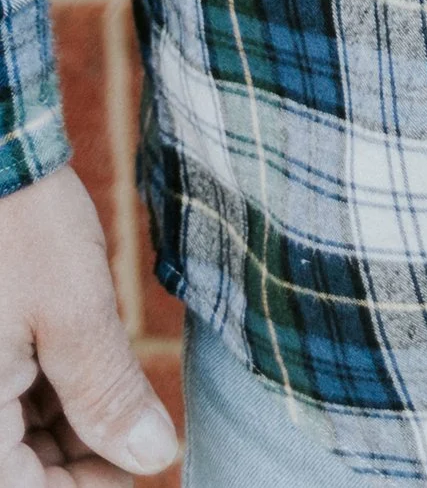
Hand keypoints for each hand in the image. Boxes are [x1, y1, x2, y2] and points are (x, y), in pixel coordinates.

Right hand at [0, 168, 177, 484]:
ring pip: (18, 431)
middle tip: (139, 420)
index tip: (141, 460)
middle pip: (22, 466)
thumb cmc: (19, 224)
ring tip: (109, 373)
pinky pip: (11, 393)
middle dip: (81, 452)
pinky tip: (81, 351)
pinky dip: (50, 386)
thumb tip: (153, 456)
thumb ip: (107, 396)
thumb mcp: (75, 313)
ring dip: (68, 420)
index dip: (88, 486)